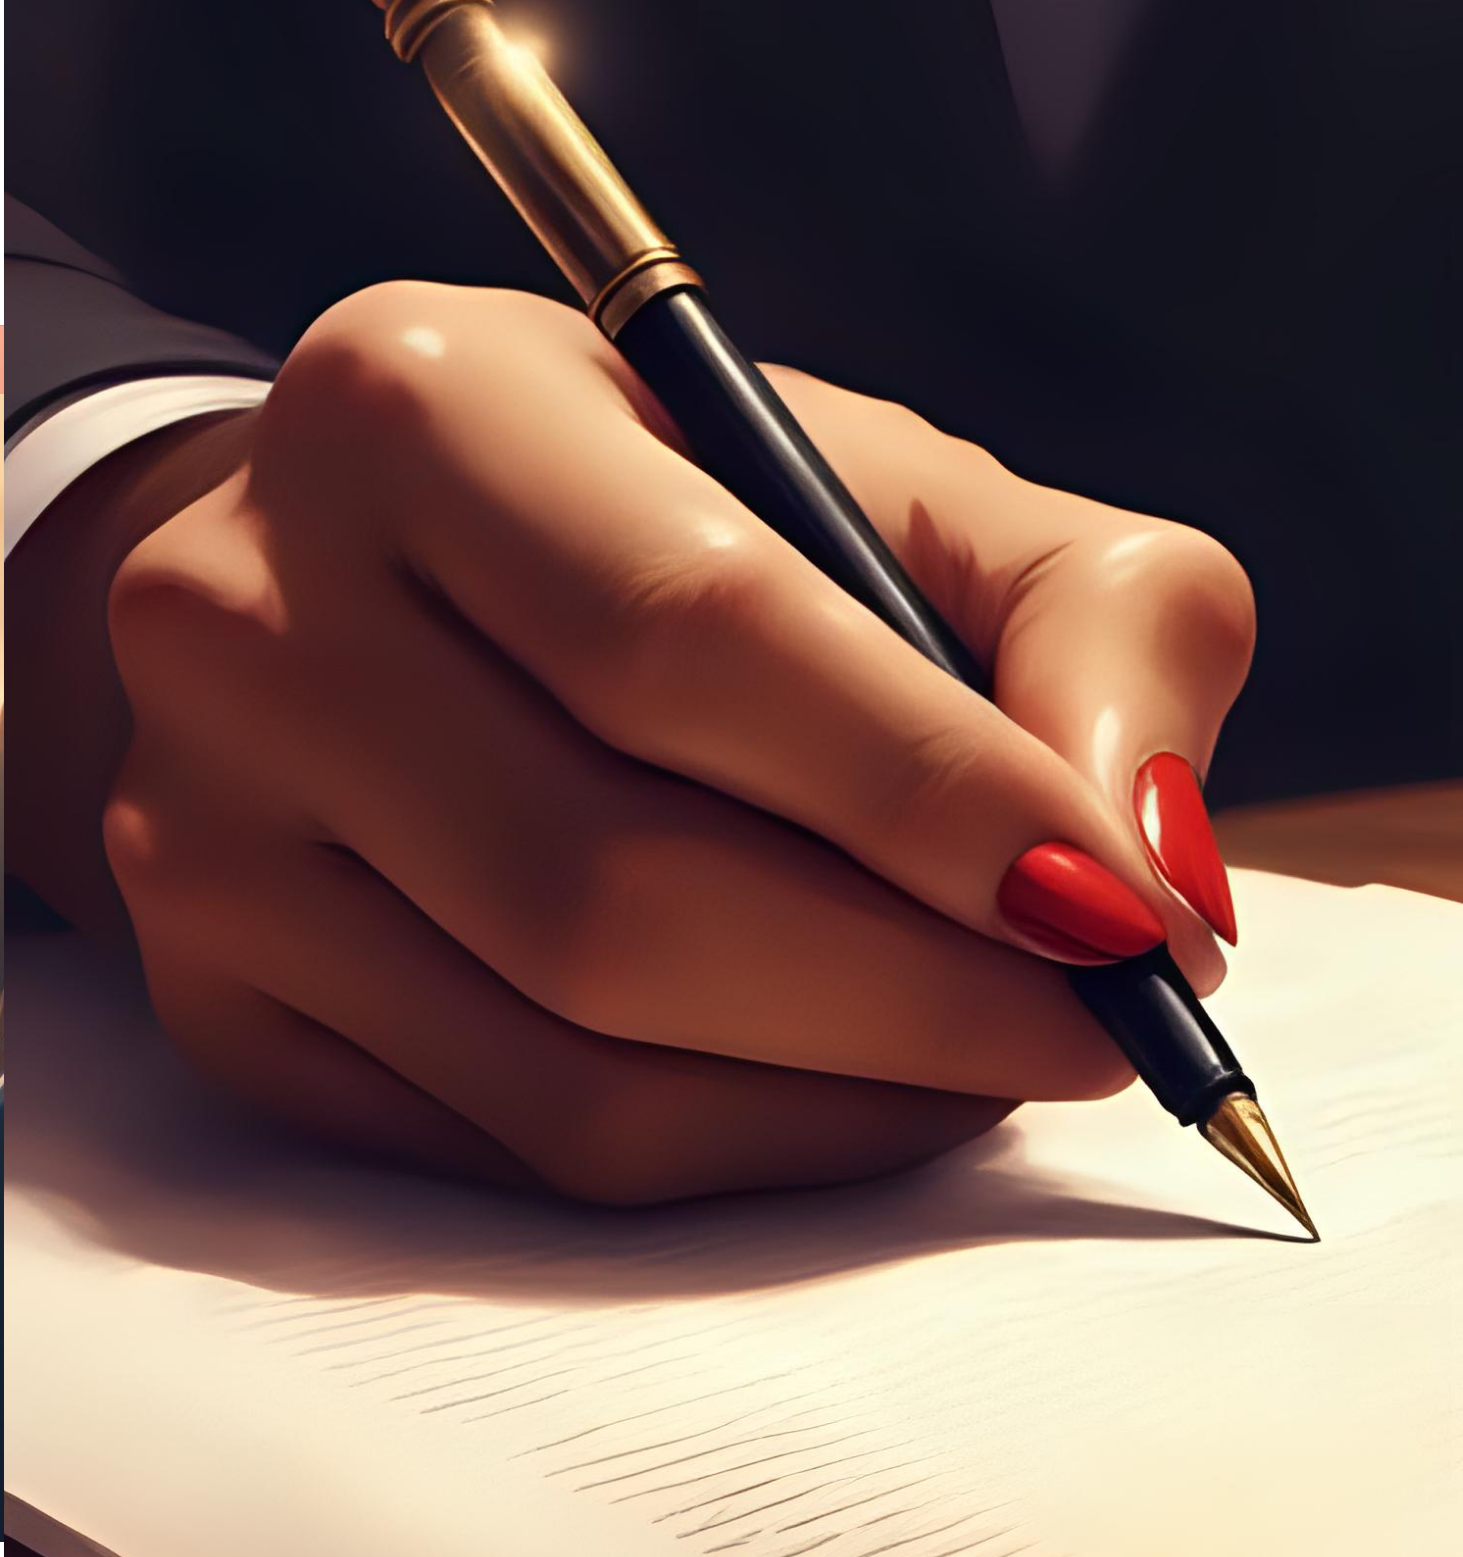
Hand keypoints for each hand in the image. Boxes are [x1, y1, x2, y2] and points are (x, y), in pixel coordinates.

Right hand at [66, 283, 1255, 1200]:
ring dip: (851, 1096)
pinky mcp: (225, 1007)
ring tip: (998, 1049)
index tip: (1130, 918)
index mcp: (425, 403)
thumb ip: (1095, 626)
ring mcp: (207, 833)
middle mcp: (253, 610)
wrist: (395, 585)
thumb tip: (1160, 877)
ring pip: (575, 1063)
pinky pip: (527, 1152)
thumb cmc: (696, 529)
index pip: (692, 631)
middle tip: (1108, 1020)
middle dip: (919, 992)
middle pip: (617, 888)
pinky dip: (745, 1151)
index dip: (933, 794)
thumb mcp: (911, 495)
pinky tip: (849, 1086)